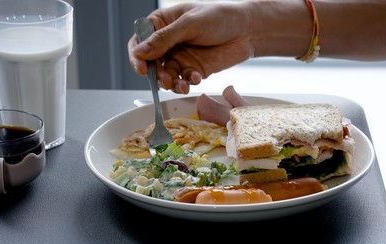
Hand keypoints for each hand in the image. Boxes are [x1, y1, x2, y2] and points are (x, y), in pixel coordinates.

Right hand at [128, 2, 253, 93]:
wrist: (248, 30)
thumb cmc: (220, 17)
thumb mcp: (190, 24)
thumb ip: (164, 39)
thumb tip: (139, 52)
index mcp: (163, 24)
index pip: (140, 41)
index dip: (137, 56)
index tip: (142, 68)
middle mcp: (169, 42)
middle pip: (151, 62)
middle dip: (156, 74)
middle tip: (165, 80)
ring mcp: (181, 57)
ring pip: (166, 75)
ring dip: (170, 83)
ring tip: (181, 85)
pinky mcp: (193, 70)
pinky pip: (183, 80)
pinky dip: (187, 82)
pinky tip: (196, 78)